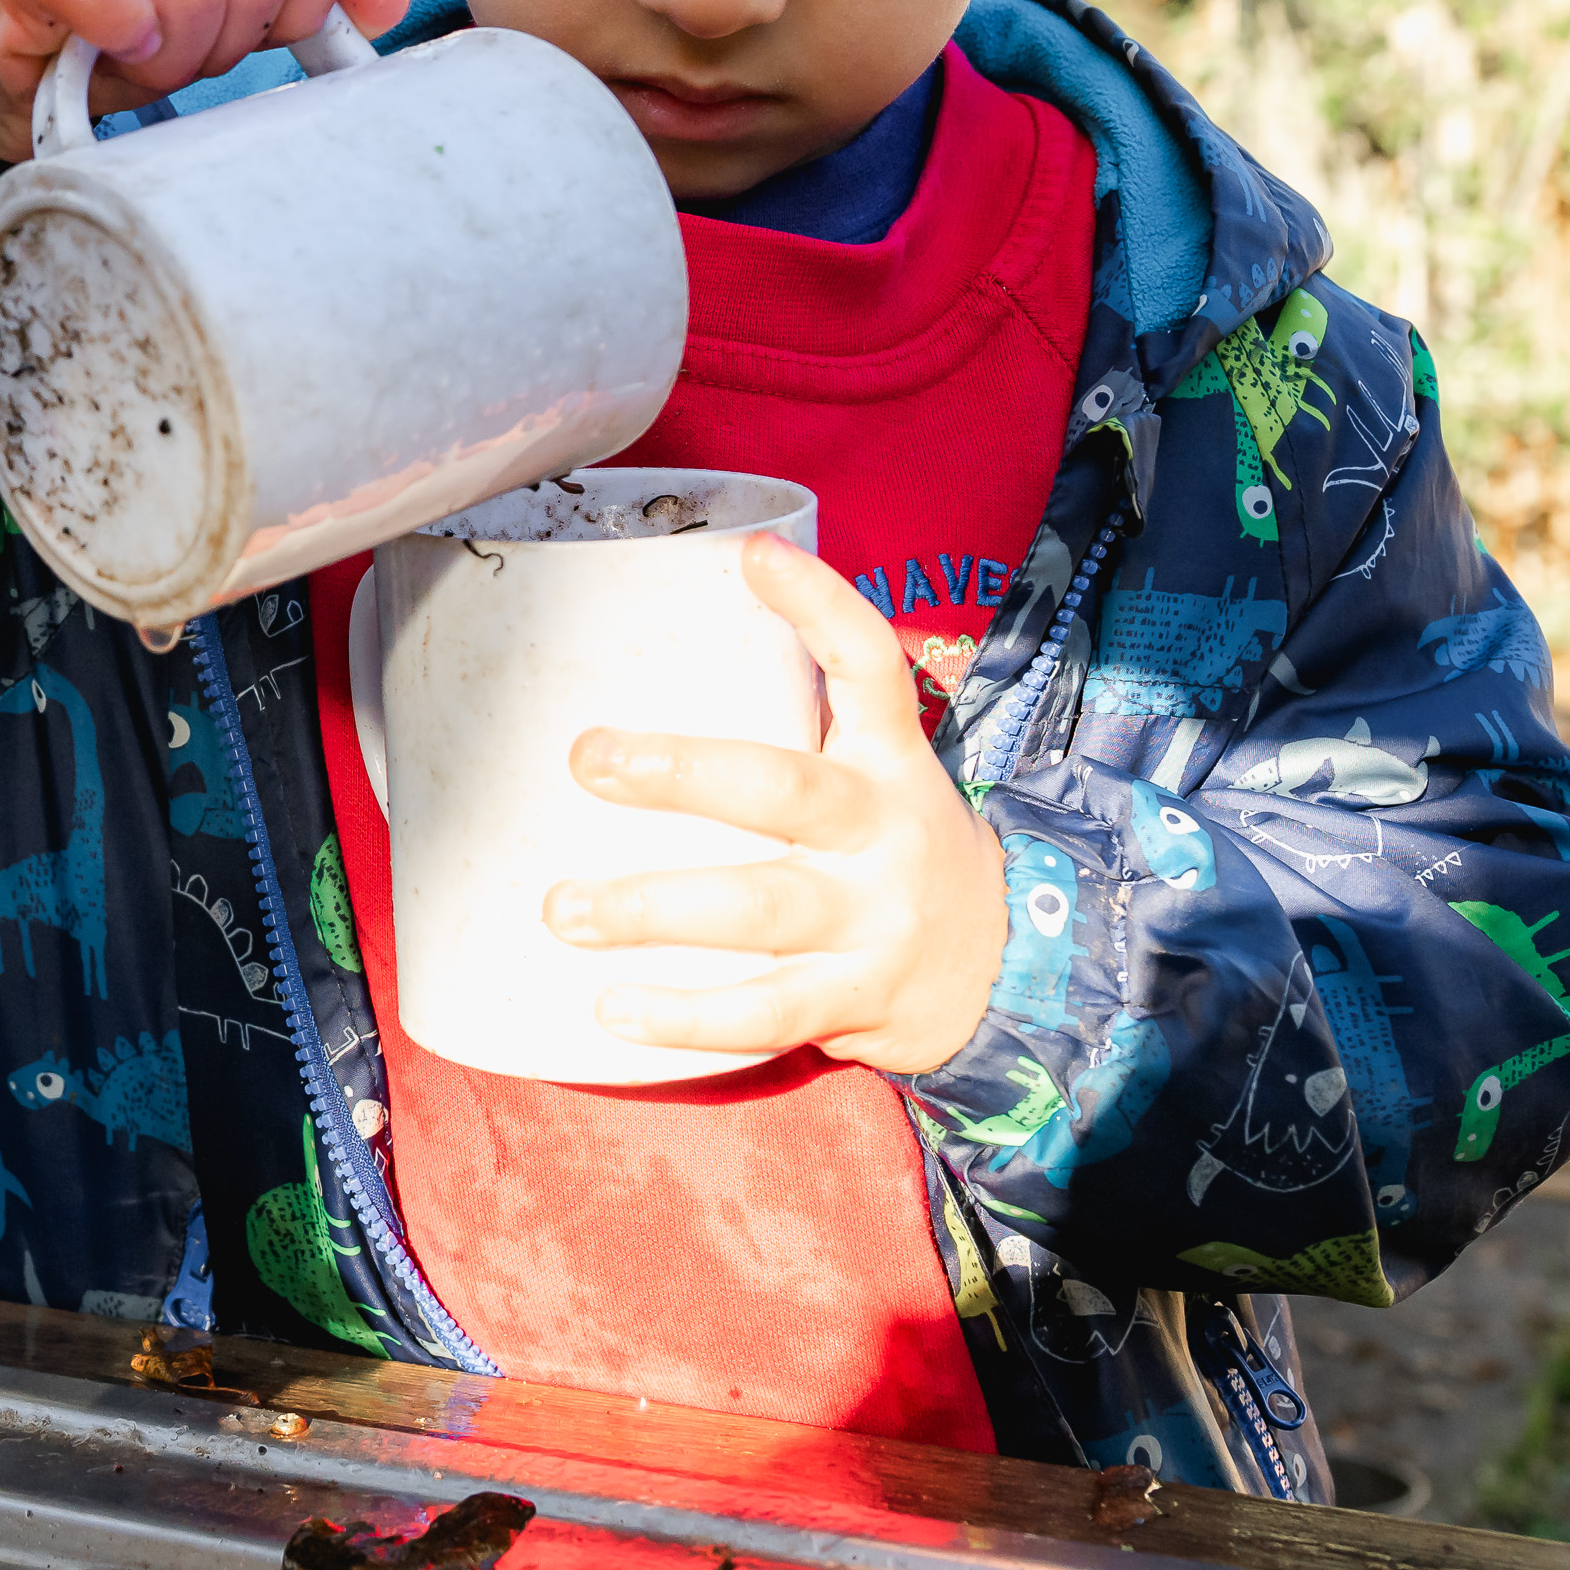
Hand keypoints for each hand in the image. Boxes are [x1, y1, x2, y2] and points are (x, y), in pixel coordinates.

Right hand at [0, 0, 409, 159]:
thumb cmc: (99, 33)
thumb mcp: (215, 11)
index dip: (302, 7)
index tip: (250, 36)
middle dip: (228, 43)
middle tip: (169, 51)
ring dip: (172, 57)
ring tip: (129, 54)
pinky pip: (124, 2)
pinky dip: (126, 46)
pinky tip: (98, 50)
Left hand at [547, 537, 1009, 1073]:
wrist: (1006, 968)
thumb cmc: (892, 851)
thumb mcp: (874, 775)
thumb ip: (793, 731)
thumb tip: (639, 656)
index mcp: (887, 759)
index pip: (868, 664)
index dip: (820, 605)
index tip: (754, 555)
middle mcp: (884, 830)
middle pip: (784, 790)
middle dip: (683, 773)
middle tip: (588, 759)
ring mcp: (875, 919)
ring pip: (760, 909)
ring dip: (653, 908)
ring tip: (563, 909)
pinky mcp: (858, 999)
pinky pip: (765, 1012)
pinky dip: (685, 1015)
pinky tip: (609, 1009)